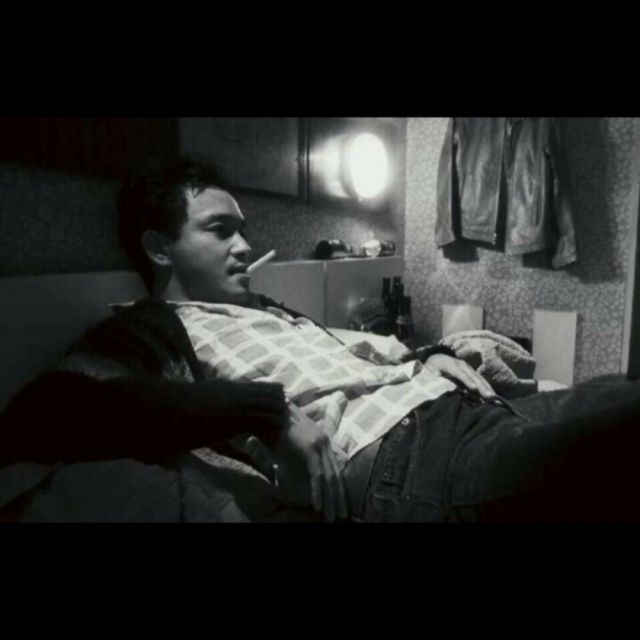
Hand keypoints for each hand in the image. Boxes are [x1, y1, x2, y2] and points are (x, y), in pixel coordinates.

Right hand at [243, 402, 347, 521]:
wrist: (273, 409)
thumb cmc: (279, 427)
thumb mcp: (294, 443)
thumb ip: (302, 456)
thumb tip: (307, 473)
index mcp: (323, 442)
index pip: (335, 470)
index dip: (339, 489)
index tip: (341, 505)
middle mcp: (325, 443)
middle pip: (336, 476)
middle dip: (339, 498)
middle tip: (341, 516)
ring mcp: (319, 445)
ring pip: (329, 478)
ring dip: (331, 499)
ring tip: (331, 516)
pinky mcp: (310, 448)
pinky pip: (317, 474)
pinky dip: (318, 491)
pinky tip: (318, 505)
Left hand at [425, 353, 494, 398]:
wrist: (435, 359)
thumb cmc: (429, 370)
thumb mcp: (427, 375)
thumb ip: (433, 382)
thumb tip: (440, 391)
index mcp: (447, 363)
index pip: (458, 372)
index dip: (466, 380)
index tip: (474, 388)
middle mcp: (460, 364)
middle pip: (471, 375)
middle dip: (481, 385)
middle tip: (489, 396)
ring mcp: (467, 368)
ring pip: (478, 377)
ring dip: (486, 387)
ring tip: (493, 397)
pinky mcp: (470, 373)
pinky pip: (479, 380)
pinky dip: (486, 387)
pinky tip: (492, 395)